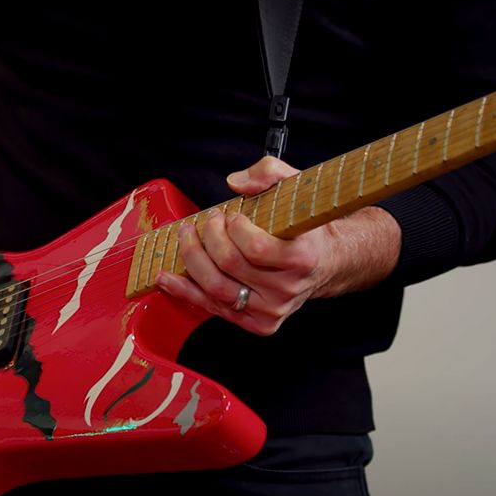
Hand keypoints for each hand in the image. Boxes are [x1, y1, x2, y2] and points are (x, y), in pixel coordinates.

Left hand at [155, 156, 400, 335]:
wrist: (328, 263)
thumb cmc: (308, 228)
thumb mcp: (298, 189)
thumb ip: (270, 172)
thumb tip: (236, 182)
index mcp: (302, 258)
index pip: (256, 248)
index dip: (234, 228)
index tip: (232, 214)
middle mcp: (287, 290)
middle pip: (229, 266)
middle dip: (208, 237)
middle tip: (207, 221)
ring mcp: (272, 310)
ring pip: (216, 289)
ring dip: (192, 259)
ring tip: (186, 237)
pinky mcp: (258, 323)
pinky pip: (213, 308)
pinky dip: (185, 291)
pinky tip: (167, 277)